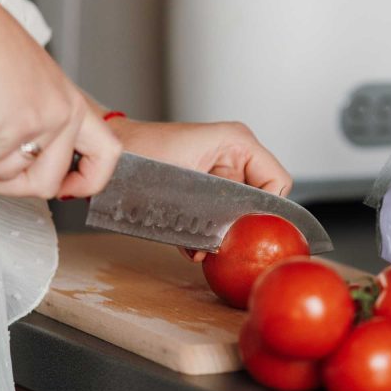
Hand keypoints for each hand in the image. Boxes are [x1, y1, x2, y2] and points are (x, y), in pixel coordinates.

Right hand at [0, 0, 120, 198]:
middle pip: (49, 181)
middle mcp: (65, 111)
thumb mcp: (23, 84)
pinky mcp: (15, 127)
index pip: (107, 153)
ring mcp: (44, 121)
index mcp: (71, 101)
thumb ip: (33, 114)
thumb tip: (19, 154)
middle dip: (12, 187)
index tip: (64, 189)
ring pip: (10, 178)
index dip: (88, 181)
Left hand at [106, 118, 292, 261]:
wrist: (112, 158)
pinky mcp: (207, 189)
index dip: (270, 211)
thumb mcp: (185, 182)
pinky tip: (193, 246)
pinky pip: (221, 216)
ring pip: (241, 212)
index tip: (254, 232)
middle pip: (261, 200)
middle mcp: (235, 156)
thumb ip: (216, 209)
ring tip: (204, 247)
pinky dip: (208, 234)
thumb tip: (229, 241)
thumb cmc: (141, 156)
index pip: (278, 182)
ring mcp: (222, 172)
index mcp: (238, 143)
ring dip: (224, 234)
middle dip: (244, 227)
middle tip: (228, 245)